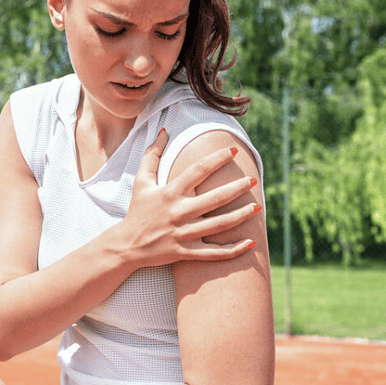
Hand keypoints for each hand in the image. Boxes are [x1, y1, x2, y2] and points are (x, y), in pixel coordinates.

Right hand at [111, 128, 259, 268]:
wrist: (127, 245)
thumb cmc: (137, 211)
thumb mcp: (141, 181)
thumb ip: (152, 155)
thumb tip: (165, 131)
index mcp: (169, 192)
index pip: (197, 170)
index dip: (217, 158)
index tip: (233, 150)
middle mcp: (178, 212)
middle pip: (214, 198)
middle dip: (236, 187)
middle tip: (253, 179)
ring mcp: (183, 233)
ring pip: (218, 225)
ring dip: (241, 216)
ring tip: (258, 206)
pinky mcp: (185, 252)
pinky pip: (213, 253)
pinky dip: (233, 250)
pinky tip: (251, 243)